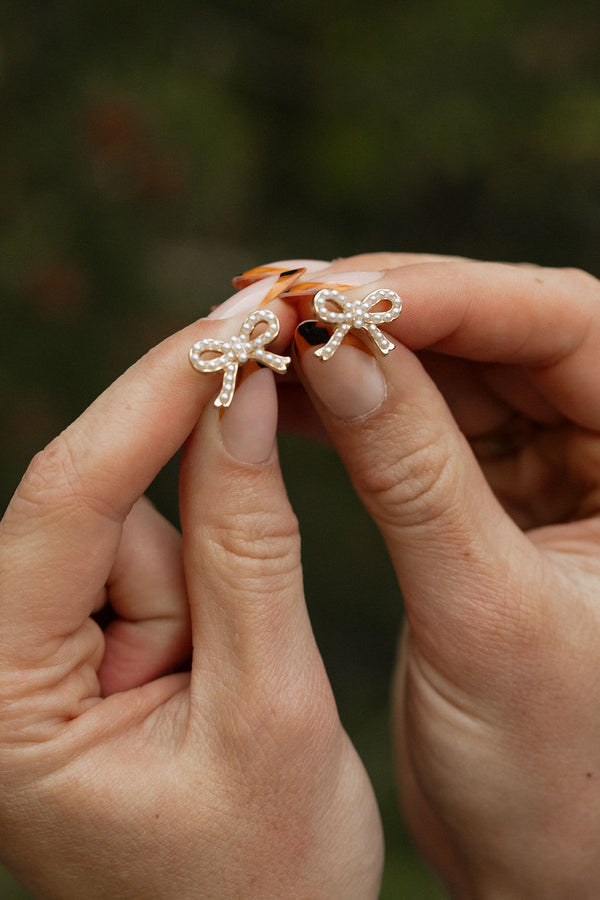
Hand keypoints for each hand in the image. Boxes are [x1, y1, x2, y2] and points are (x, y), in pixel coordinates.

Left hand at [0, 293, 382, 898]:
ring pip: (134, 535)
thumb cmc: (266, 875)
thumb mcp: (269, 705)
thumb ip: (251, 543)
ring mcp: (36, 656)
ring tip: (241, 693)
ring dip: (208, 584)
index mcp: (3, 699)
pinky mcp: (79, 649)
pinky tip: (222, 677)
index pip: (67, 499)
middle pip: (99, 510)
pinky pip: (148, 569)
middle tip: (262, 546)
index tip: (237, 325)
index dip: (155, 396)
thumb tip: (243, 399)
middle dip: (197, 508)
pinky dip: (201, 596)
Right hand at [285, 253, 599, 896]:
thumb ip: (413, 475)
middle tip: (284, 303)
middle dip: (391, 313)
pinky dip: (357, 408)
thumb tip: (341, 353)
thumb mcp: (482, 610)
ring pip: (455, 372)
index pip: (567, 327)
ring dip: (363, 355)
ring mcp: (555, 469)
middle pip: (502, 334)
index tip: (336, 292)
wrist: (539, 860)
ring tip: (272, 345)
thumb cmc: (551, 768)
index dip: (449, 296)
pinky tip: (292, 397)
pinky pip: (424, 425)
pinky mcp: (497, 499)